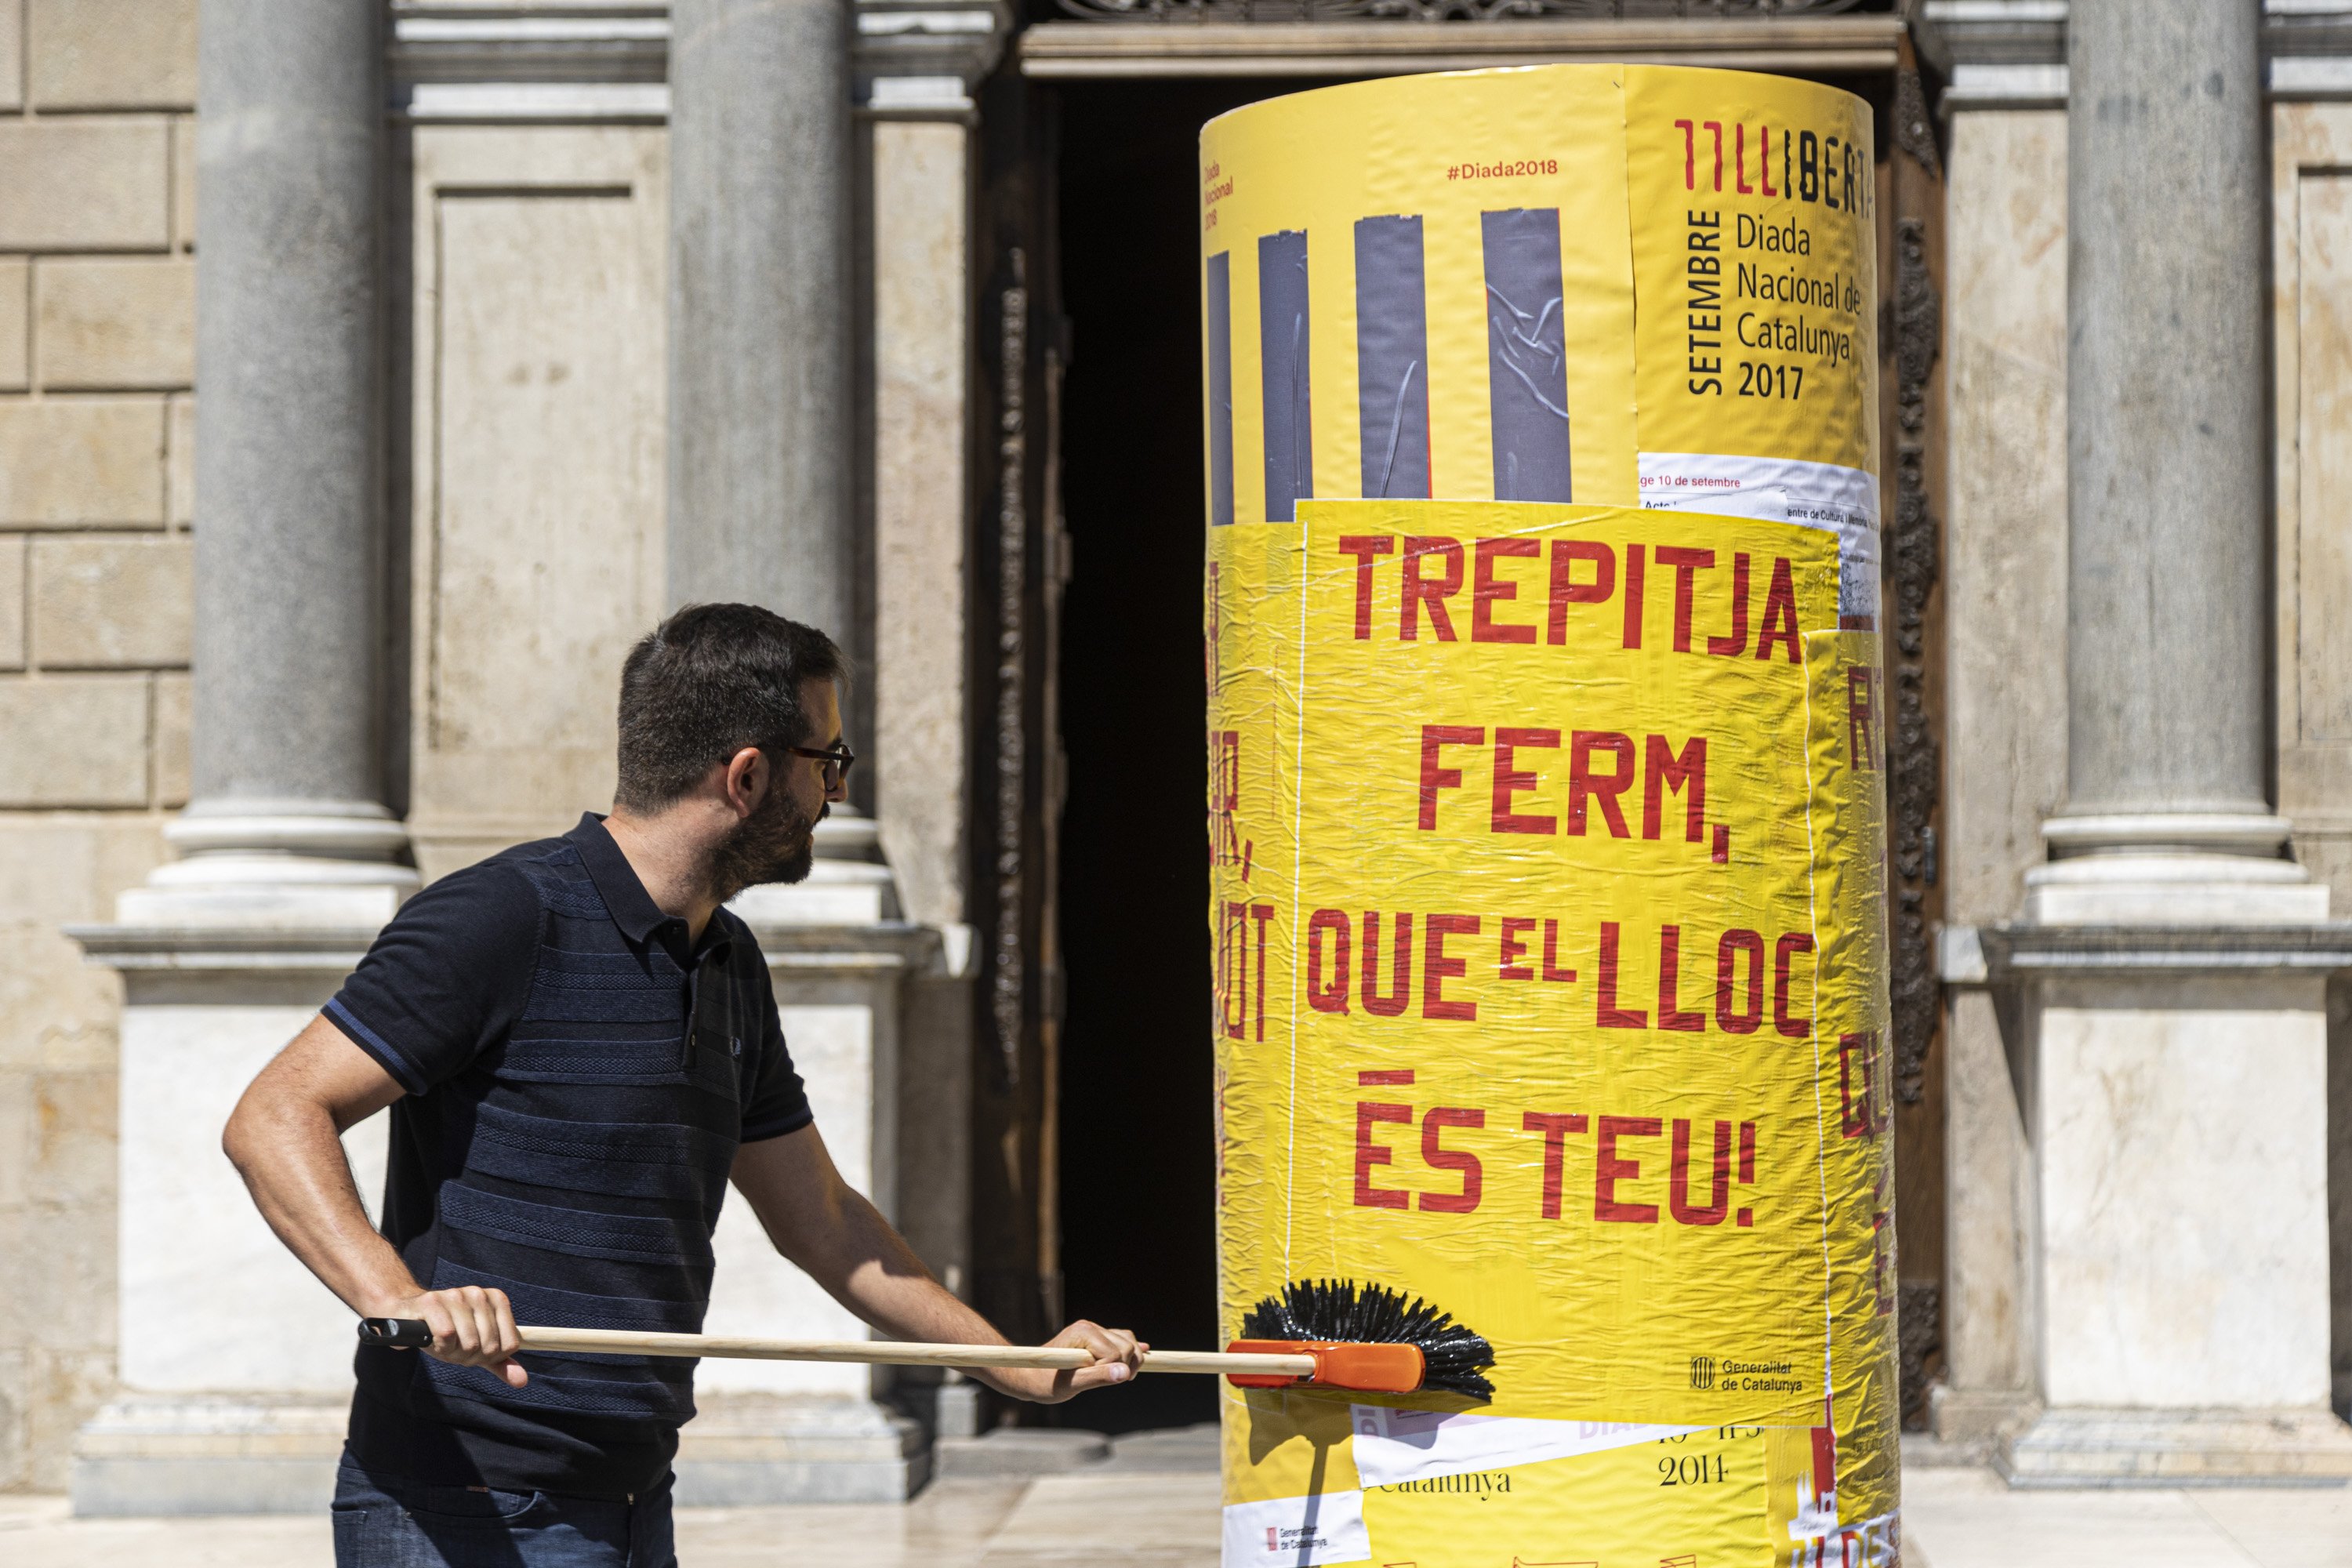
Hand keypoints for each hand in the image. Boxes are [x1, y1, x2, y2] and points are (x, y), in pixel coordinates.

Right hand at [383, 1286, 527, 1388]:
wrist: (407, 1315)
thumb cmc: (446, 1332)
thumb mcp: (476, 1347)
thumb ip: (499, 1363)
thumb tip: (522, 1381)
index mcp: (496, 1300)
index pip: (509, 1345)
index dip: (490, 1357)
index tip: (474, 1350)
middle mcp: (479, 1294)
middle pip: (489, 1346)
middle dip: (469, 1356)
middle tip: (454, 1347)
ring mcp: (456, 1295)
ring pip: (470, 1342)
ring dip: (453, 1353)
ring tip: (443, 1343)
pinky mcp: (433, 1302)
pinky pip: (447, 1336)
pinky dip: (439, 1346)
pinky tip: (432, 1339)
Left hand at [1017, 1319, 1146, 1403]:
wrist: (1030, 1376)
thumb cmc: (1045, 1382)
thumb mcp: (1071, 1385)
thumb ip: (1099, 1377)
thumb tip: (1125, 1374)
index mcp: (1084, 1333)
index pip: (1117, 1353)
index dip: (1111, 1372)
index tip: (1093, 1381)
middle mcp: (1090, 1326)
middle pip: (1127, 1345)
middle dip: (1125, 1366)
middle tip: (1111, 1382)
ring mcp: (1094, 1330)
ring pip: (1128, 1341)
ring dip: (1129, 1360)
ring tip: (1118, 1378)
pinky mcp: (1096, 1338)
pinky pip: (1122, 1339)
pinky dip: (1130, 1351)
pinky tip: (1141, 1356)